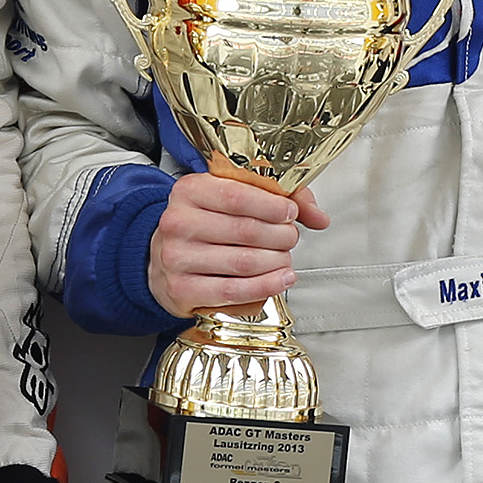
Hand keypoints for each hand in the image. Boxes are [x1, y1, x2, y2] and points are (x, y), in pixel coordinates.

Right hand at [147, 173, 326, 317]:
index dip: (272, 206)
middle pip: (246, 230)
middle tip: (290, 237)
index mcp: (189, 190)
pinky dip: (266, 286)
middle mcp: (177, 222)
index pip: (238, 195)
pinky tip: (281, 279)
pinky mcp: (180, 289)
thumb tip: (318, 215)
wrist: (164, 258)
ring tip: (285, 258)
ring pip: (243, 262)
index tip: (290, 212)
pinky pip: (234, 291)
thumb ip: (276, 198)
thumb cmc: (203, 225)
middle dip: (280, 235)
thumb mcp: (231, 198)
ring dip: (277, 262)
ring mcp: (175, 258)